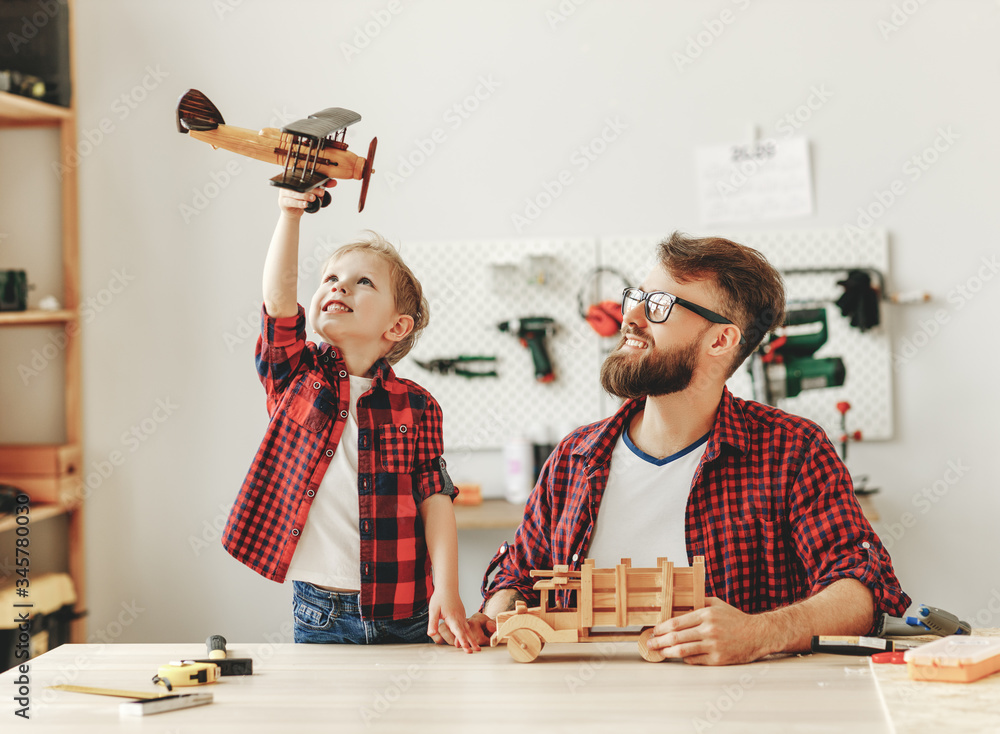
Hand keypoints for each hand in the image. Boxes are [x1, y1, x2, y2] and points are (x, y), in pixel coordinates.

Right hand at [277, 180, 335, 217]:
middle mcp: (288, 183)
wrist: (293, 211)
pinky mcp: (283, 202)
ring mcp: (284, 192)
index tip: (321, 181)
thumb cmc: (302, 198)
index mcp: (294, 177)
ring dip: (305, 196)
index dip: (312, 177)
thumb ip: (323, 186)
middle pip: (300, 185)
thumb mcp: (313, 191)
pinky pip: (291, 202)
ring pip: (295, 193)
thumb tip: (334, 182)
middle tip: (321, 193)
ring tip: (313, 198)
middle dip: (312, 189)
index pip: (303, 174)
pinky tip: (305, 204)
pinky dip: (299, 203)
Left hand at [426, 588, 479, 652]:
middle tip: (476, 651)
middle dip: (471, 642)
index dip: (462, 640)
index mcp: (452, 617)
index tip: (466, 648)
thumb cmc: (440, 598)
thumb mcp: (433, 610)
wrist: (447, 587)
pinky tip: (468, 638)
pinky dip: (469, 633)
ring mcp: (462, 616)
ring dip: (472, 638)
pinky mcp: (462, 615)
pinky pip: (466, 625)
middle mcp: (459, 617)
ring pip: (468, 629)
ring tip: (477, 648)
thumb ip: (433, 622)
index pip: (458, 631)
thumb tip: (431, 634)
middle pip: (466, 632)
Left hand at [644, 597, 776, 665]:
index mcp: (706, 614)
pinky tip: (680, 656)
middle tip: (650, 643)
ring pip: (683, 651)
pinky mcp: (718, 660)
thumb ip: (698, 602)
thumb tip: (676, 603)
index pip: (677, 622)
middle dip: (660, 641)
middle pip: (676, 637)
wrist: (758, 634)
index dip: (662, 628)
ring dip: (668, 652)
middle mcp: (709, 630)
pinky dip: (685, 658)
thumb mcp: (717, 604)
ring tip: (660, 652)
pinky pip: (695, 660)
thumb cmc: (735, 618)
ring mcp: (713, 646)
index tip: (654, 630)